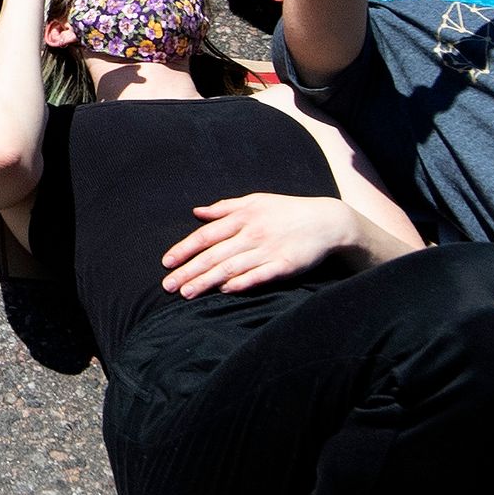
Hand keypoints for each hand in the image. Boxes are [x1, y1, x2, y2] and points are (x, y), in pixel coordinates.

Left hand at [160, 190, 371, 296]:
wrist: (327, 221)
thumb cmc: (288, 211)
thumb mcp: (256, 201)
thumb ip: (225, 207)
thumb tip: (197, 211)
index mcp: (243, 216)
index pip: (206, 235)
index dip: (184, 249)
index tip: (166, 262)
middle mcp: (252, 233)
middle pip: (213, 255)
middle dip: (188, 271)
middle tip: (168, 286)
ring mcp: (268, 249)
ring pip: (230, 267)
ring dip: (206, 281)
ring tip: (186, 294)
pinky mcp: (284, 265)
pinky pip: (258, 276)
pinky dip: (240, 282)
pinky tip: (224, 290)